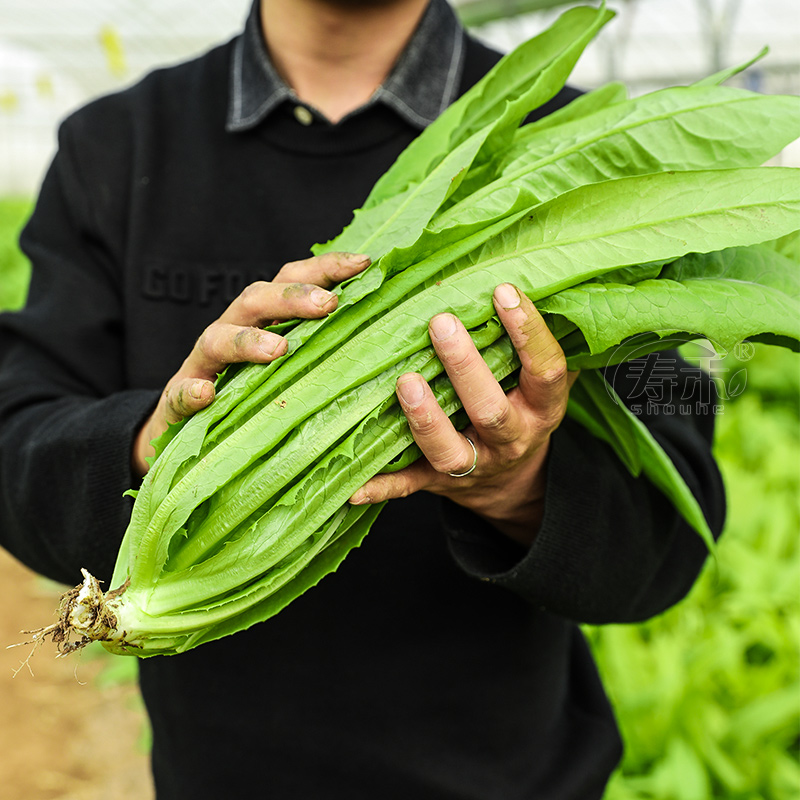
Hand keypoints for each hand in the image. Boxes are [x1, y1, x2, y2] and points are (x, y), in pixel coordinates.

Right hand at [132, 252, 369, 476]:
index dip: (325, 268)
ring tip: (277, 349)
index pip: (292, 280)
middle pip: (256, 299)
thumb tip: (384, 336)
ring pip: (218, 339)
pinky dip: (191, 391)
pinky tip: (206, 393)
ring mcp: (203, 364)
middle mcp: (232, 330)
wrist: (187, 433)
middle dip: (291, 298)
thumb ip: (324, 350)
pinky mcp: (179, 401)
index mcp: (263, 319)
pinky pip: (180, 393)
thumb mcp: (290, 368)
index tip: (364, 263)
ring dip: (247, 340)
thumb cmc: (253, 395)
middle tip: (327, 304)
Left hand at [349, 283, 577, 546]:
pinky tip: (354, 486)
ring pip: (449, 450)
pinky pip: (407, 487)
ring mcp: (474, 466)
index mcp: (542, 409)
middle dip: (465, 368)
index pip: (545, 370)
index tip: (503, 290)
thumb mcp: (542, 383)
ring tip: (405, 381)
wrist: (512, 485)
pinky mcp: (437, 483)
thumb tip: (539, 281)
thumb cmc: (522, 411)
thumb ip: (537, 344)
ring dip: (426, 419)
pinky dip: (381, 487)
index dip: (528, 333)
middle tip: (440, 323)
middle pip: (491, 410)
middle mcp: (511, 440)